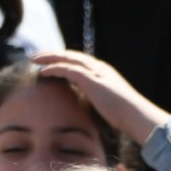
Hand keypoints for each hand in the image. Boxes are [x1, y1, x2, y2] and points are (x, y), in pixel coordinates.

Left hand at [30, 50, 168, 145]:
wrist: (136, 116)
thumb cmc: (124, 115)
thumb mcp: (106, 102)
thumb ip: (94, 98)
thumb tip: (81, 103)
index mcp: (103, 71)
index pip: (79, 60)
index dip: (63, 58)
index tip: (49, 60)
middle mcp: (99, 67)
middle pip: (70, 55)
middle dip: (52, 54)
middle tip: (36, 56)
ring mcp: (96, 72)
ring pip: (67, 59)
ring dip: (48, 58)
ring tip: (34, 59)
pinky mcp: (91, 80)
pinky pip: (67, 70)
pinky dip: (54, 69)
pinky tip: (42, 72)